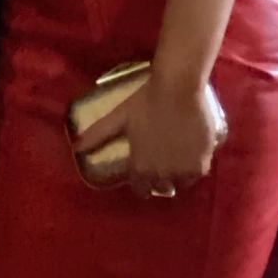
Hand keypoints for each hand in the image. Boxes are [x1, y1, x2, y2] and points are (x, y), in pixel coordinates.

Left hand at [75, 76, 220, 200]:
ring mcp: (183, 170)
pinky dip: (195, 167)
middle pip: (162, 187)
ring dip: (179, 175)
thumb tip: (75, 147)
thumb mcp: (119, 117)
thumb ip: (98, 134)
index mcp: (140, 167)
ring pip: (181, 182)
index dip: (142, 183)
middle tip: (164, 163)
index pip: (141, 189)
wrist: (177, 88)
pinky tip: (192, 154)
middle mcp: (161, 174)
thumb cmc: (145, 101)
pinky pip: (198, 173)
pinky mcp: (202, 162)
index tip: (145, 175)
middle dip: (161, 178)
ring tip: (179, 159)